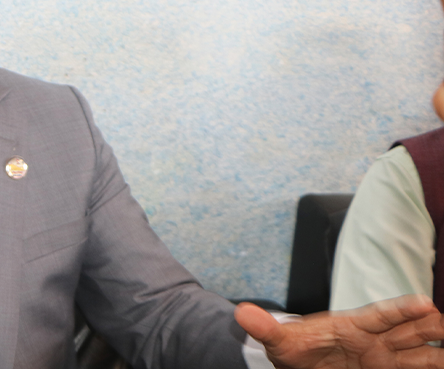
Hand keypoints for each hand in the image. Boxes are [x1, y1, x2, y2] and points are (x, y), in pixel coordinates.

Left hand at [236, 294, 443, 367]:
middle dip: (435, 328)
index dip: (402, 309)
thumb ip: (266, 328)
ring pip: (426, 355)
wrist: (301, 367)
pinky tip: (442, 366)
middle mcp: (379, 341)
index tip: (426, 303)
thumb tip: (241, 313)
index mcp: (354, 325)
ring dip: (441, 354)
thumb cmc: (295, 351)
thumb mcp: (279, 343)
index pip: (381, 315)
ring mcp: (389, 360)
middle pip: (416, 330)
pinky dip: (432, 368)